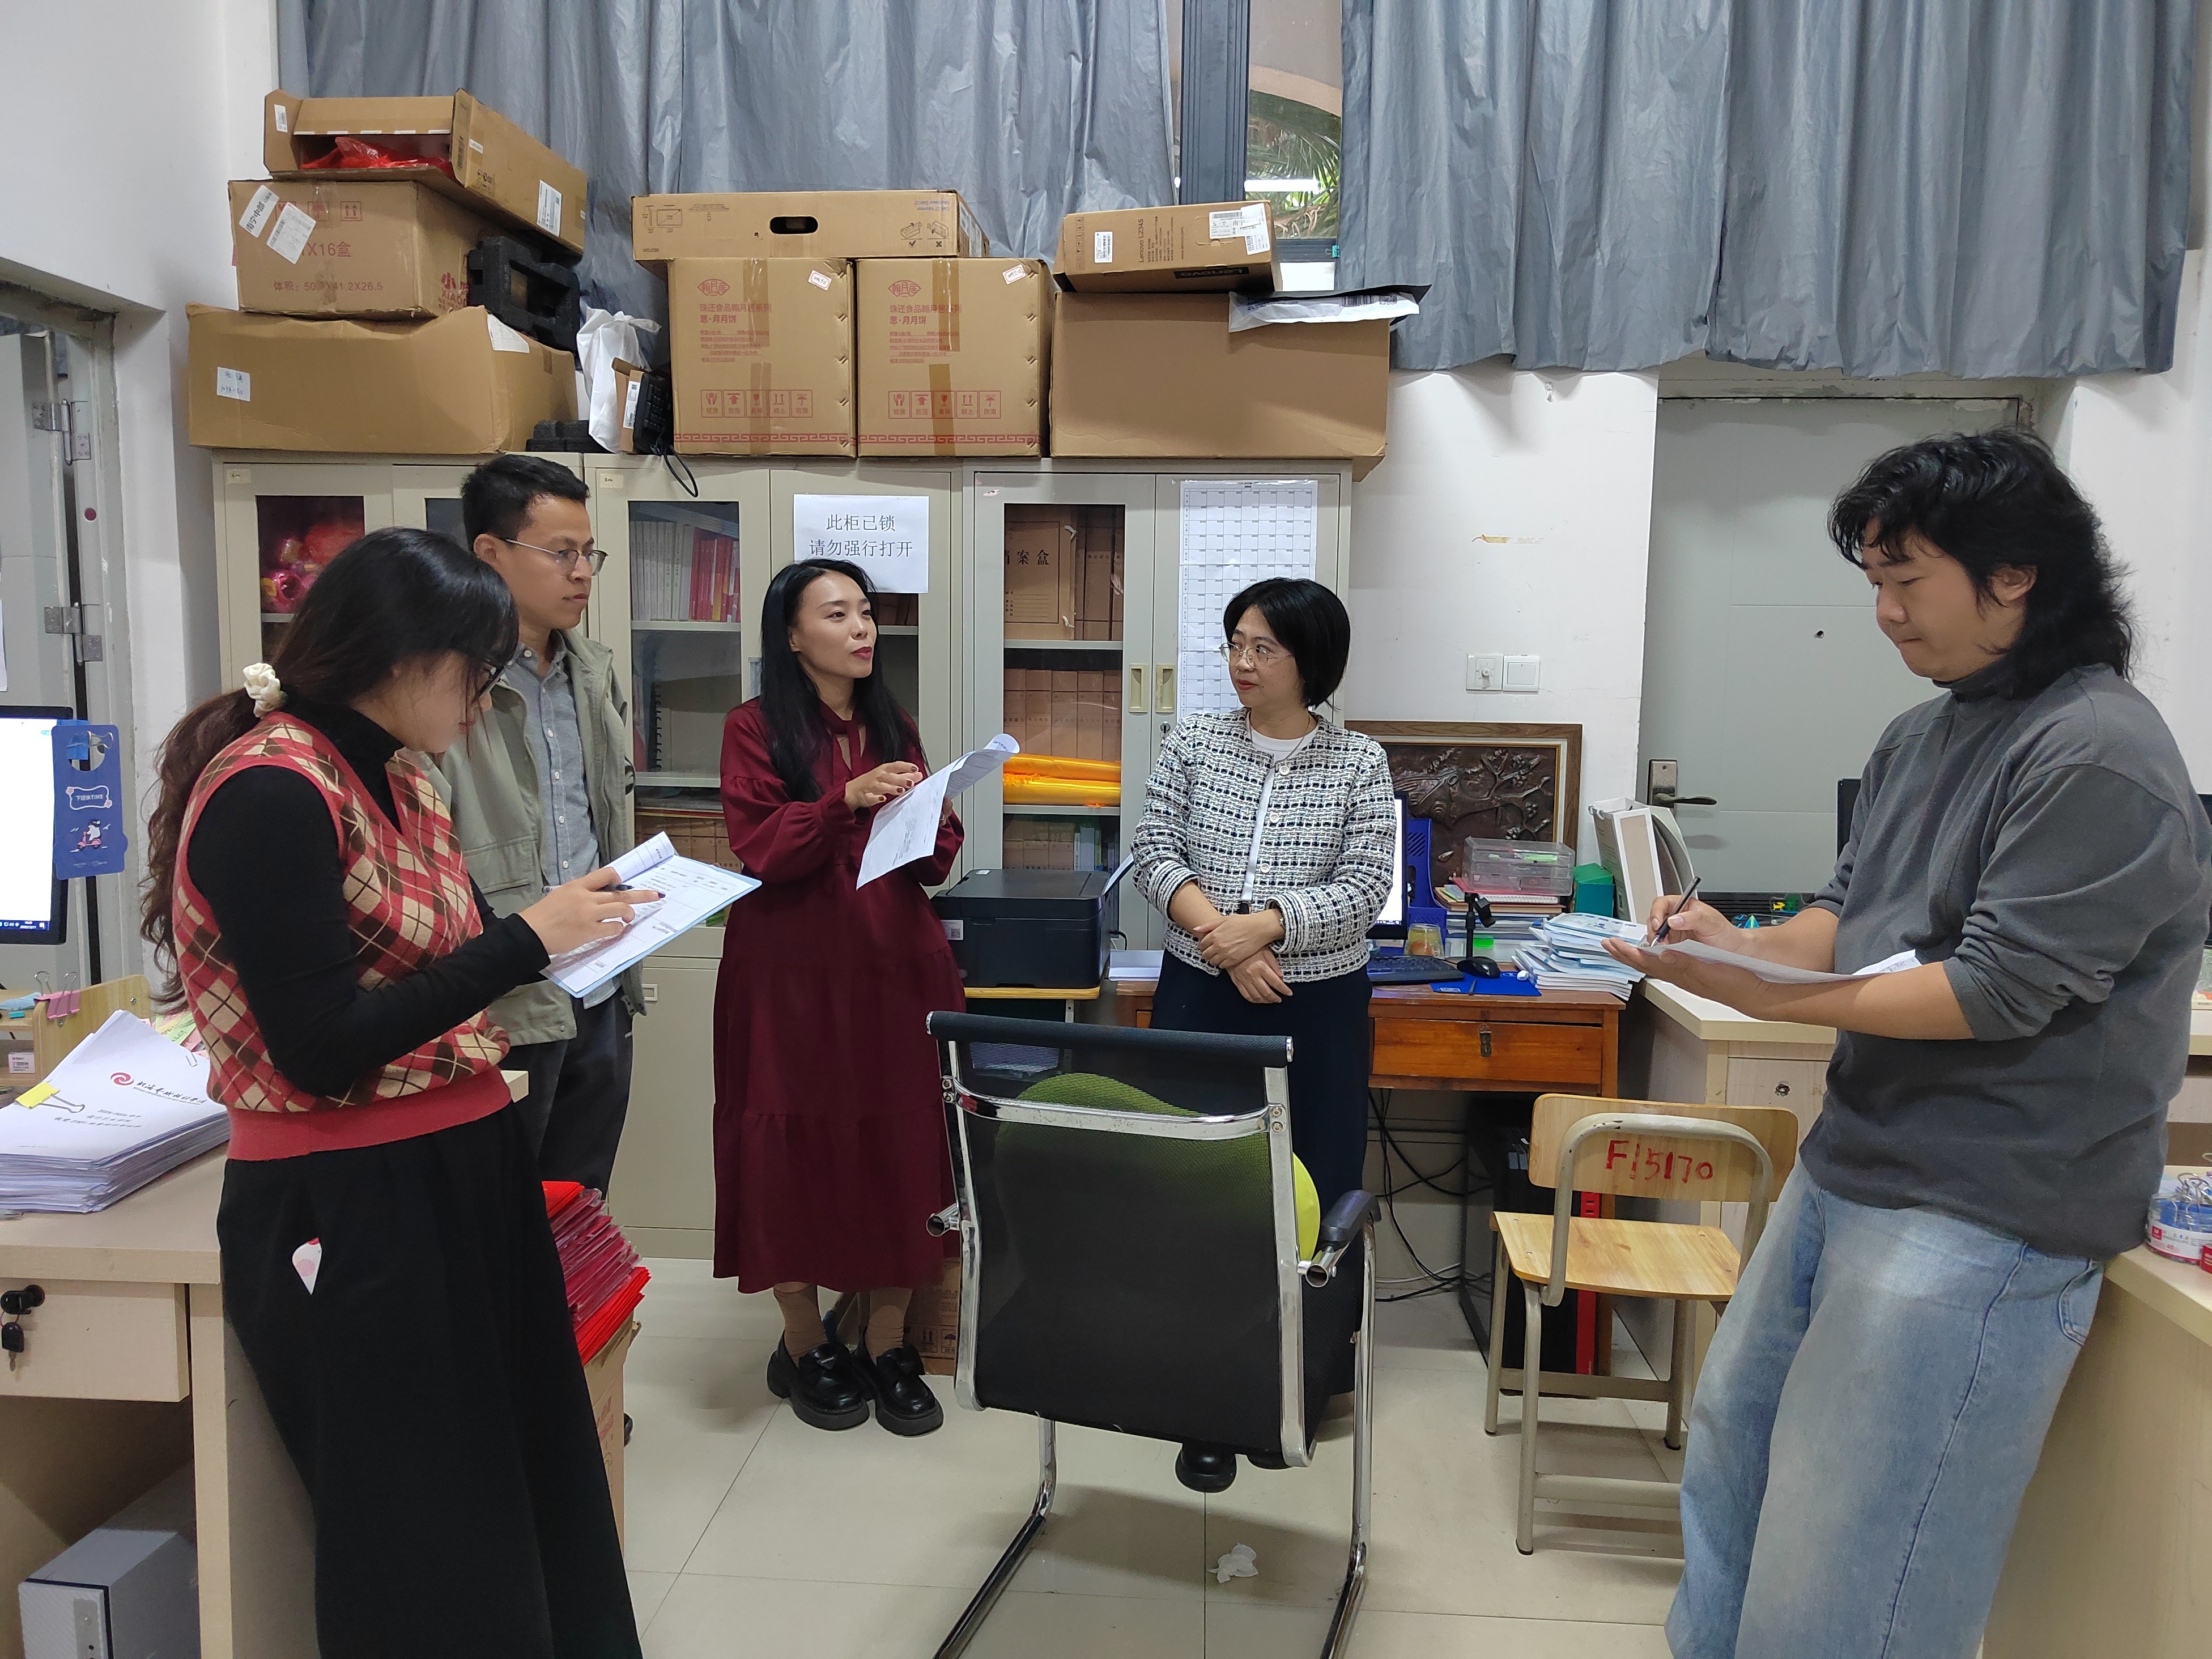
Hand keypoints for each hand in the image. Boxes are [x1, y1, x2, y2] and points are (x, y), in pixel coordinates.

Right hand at [519, 867, 658, 955]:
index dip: (619, 877)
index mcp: (577, 886)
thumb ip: (579, 893)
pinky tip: (616, 930)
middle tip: (655, 895)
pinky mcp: (589, 931)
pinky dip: (618, 929)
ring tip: (629, 917)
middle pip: (620, 893)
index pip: (605, 874)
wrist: (530, 933)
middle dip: (641, 894)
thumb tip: (597, 896)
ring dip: (629, 914)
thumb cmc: (541, 916)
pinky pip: (613, 928)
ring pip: (620, 909)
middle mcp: (586, 897)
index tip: (627, 881)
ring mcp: (589, 914)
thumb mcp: (560, 895)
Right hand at [845, 762, 923, 811]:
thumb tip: (919, 774)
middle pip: (891, 776)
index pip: (896, 765)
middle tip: (911, 783)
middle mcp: (878, 776)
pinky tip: (882, 798)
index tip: (915, 769)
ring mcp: (871, 786)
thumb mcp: (888, 776)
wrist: (853, 790)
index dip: (906, 767)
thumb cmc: (874, 782)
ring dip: (891, 788)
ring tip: (900, 790)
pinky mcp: (866, 796)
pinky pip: (871, 797)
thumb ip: (904, 775)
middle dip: (901, 779)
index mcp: (884, 769)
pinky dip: (876, 798)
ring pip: (882, 786)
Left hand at [1193, 907, 1284, 970]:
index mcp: (1215, 935)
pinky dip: (1222, 963)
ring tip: (1218, 954)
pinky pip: (1222, 966)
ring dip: (1213, 959)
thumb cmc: (1243, 922)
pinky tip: (1226, 957)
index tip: (1206, 945)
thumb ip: (1209, 925)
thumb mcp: (1224, 919)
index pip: (1201, 944)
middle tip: (1211, 950)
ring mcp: (1226, 954)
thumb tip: (1196, 929)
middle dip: (1206, 953)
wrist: (1259, 929)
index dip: (1202, 945)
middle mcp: (1218, 946)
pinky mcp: (1234, 960)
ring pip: (1212, 962)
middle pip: (1205, 955)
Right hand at [1228, 950, 1292, 1004]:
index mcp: (1261, 966)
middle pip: (1267, 992)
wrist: (1232, 948)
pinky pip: (1246, 996)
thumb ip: (1274, 964)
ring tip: (1271, 1000)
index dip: (1284, 990)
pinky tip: (1259, 1000)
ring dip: (1266, 1001)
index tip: (1289, 993)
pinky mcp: (1237, 982)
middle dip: (1275, 998)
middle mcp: (1252, 975)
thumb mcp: (1265, 951)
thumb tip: (1281, 976)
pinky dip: (1254, 1000)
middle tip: (1280, 999)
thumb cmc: (1250, 949)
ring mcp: (1244, 980)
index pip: (1276, 982)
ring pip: (1257, 996)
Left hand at [1604, 935, 1764, 999]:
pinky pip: (1666, 965)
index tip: (1612, 943)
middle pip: (1644, 964)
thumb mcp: (1710, 971)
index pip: (1646, 961)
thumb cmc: (1735, 984)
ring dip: (1636, 955)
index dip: (1627, 952)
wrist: (1753, 995)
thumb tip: (1663, 955)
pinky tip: (1653, 954)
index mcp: (1679, 973)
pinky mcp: (1693, 975)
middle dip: (1624, 954)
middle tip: (1607, 944)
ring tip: (1622, 948)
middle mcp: (1678, 976)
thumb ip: (1686, 963)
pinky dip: (1654, 957)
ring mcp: (1684, 977)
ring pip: (1653, 964)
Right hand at [1643, 894, 1740, 948]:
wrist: (1734, 951)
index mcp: (1684, 906)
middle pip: (1655, 919)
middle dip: (1654, 930)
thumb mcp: (1711, 923)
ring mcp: (1675, 932)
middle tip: (1659, 940)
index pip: (1662, 904)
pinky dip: (1661, 950)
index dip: (1656, 912)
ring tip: (1664, 948)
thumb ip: (1693, 918)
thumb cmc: (1726, 934)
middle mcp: (1677, 918)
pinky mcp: (1675, 946)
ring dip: (1657, 941)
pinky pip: (1663, 946)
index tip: (1658, 924)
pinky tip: (1666, 953)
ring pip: (1657, 933)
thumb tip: (1673, 920)